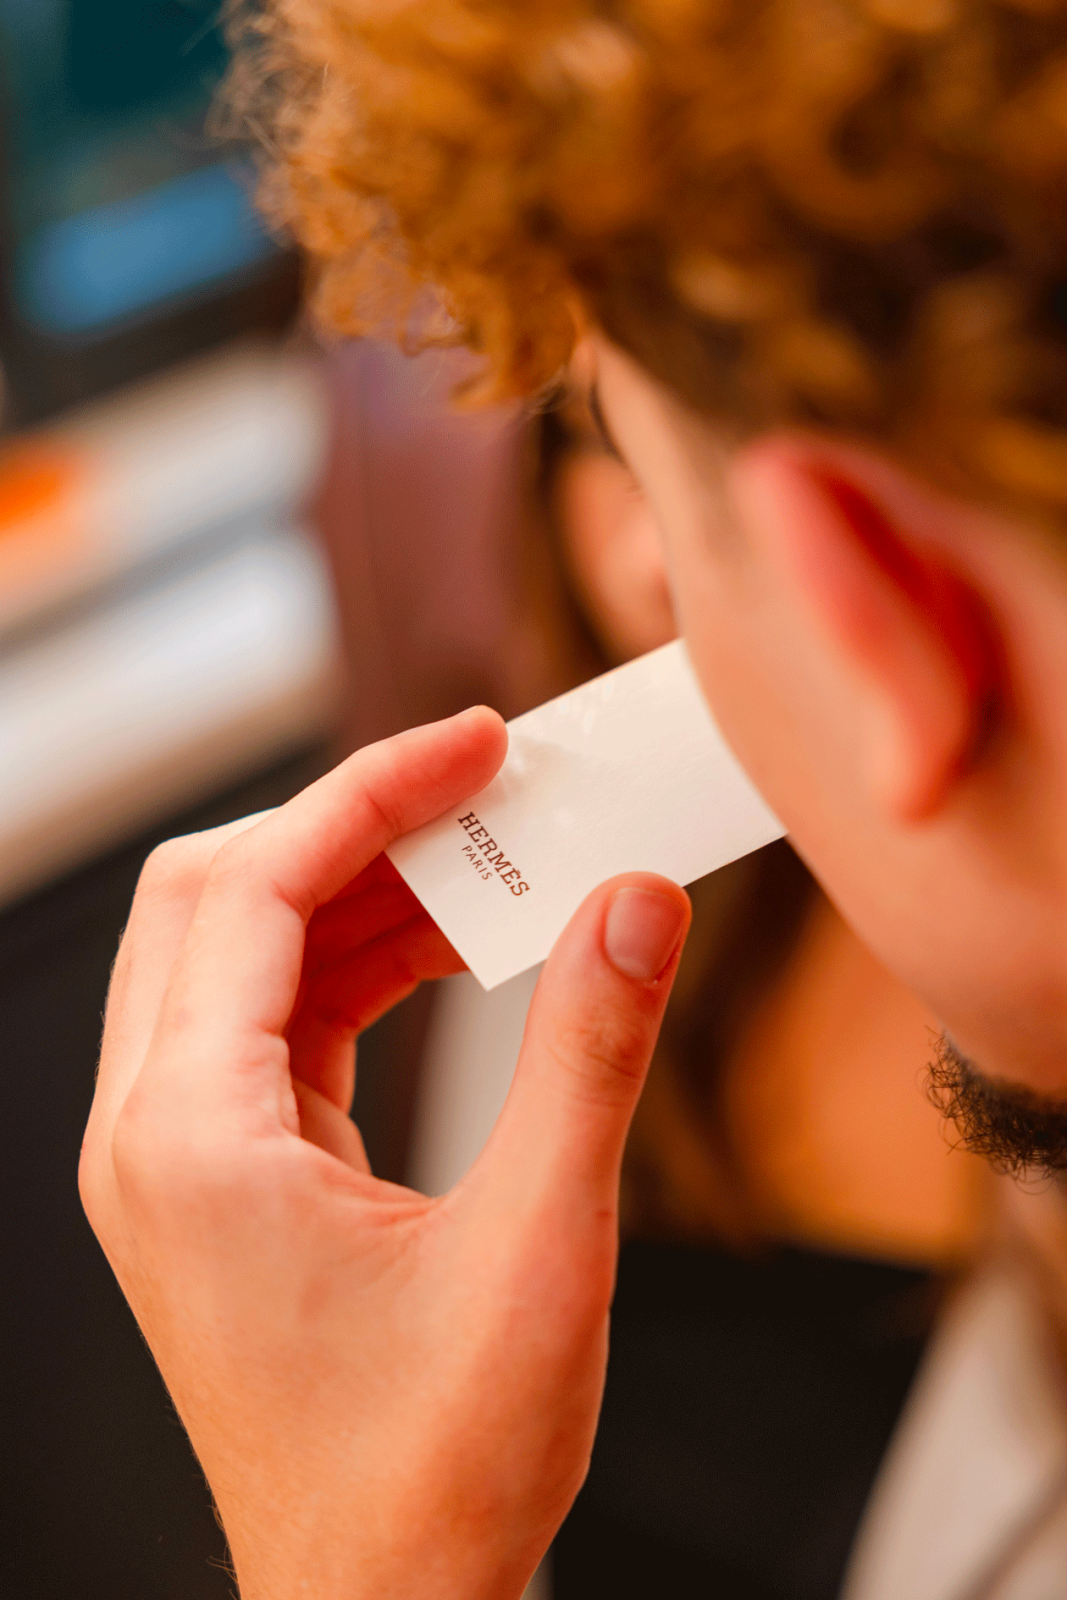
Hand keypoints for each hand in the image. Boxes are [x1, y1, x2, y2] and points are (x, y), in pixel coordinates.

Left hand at [80, 707, 690, 1599]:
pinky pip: (274, 1016)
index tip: (475, 742)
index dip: (372, 790)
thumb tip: (633, 903)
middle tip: (480, 788)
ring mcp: (177, 1153)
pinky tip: (455, 948)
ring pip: (242, 949)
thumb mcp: (536, 1251)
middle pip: (219, 895)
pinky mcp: (221, 1171)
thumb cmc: (430, 1471)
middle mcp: (153, 1133)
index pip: (258, 889)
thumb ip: (588, 1057)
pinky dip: (359, 960)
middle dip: (353, 823)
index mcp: (190, 1140)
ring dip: (361, 888)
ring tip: (488, 863)